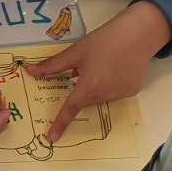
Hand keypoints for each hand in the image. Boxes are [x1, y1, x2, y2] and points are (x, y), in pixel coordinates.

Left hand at [24, 1, 170, 142]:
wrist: (141, 32)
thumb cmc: (105, 39)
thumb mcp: (77, 51)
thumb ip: (53, 65)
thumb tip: (30, 71)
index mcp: (91, 84)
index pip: (71, 108)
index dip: (60, 123)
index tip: (52, 138)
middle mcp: (107, 93)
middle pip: (85, 99)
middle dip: (82, 88)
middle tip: (88, 67)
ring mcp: (122, 93)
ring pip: (100, 97)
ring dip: (96, 87)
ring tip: (105, 64)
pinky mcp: (133, 90)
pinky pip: (115, 93)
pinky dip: (111, 84)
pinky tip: (117, 67)